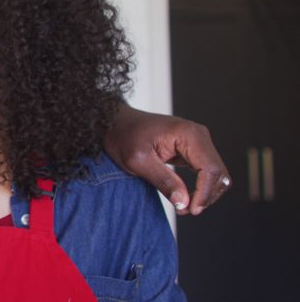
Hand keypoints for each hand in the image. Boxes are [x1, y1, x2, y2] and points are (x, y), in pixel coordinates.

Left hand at [104, 105, 230, 214]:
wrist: (115, 123)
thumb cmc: (123, 136)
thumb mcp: (138, 160)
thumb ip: (163, 181)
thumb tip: (184, 203)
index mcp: (189, 134)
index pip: (210, 169)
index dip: (205, 193)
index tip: (190, 210)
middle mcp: (199, 136)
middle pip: (218, 174)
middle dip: (206, 196)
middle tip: (184, 210)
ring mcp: (197, 143)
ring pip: (216, 175)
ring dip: (205, 194)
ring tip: (183, 206)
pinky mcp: (192, 150)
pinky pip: (206, 173)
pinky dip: (200, 188)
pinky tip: (184, 197)